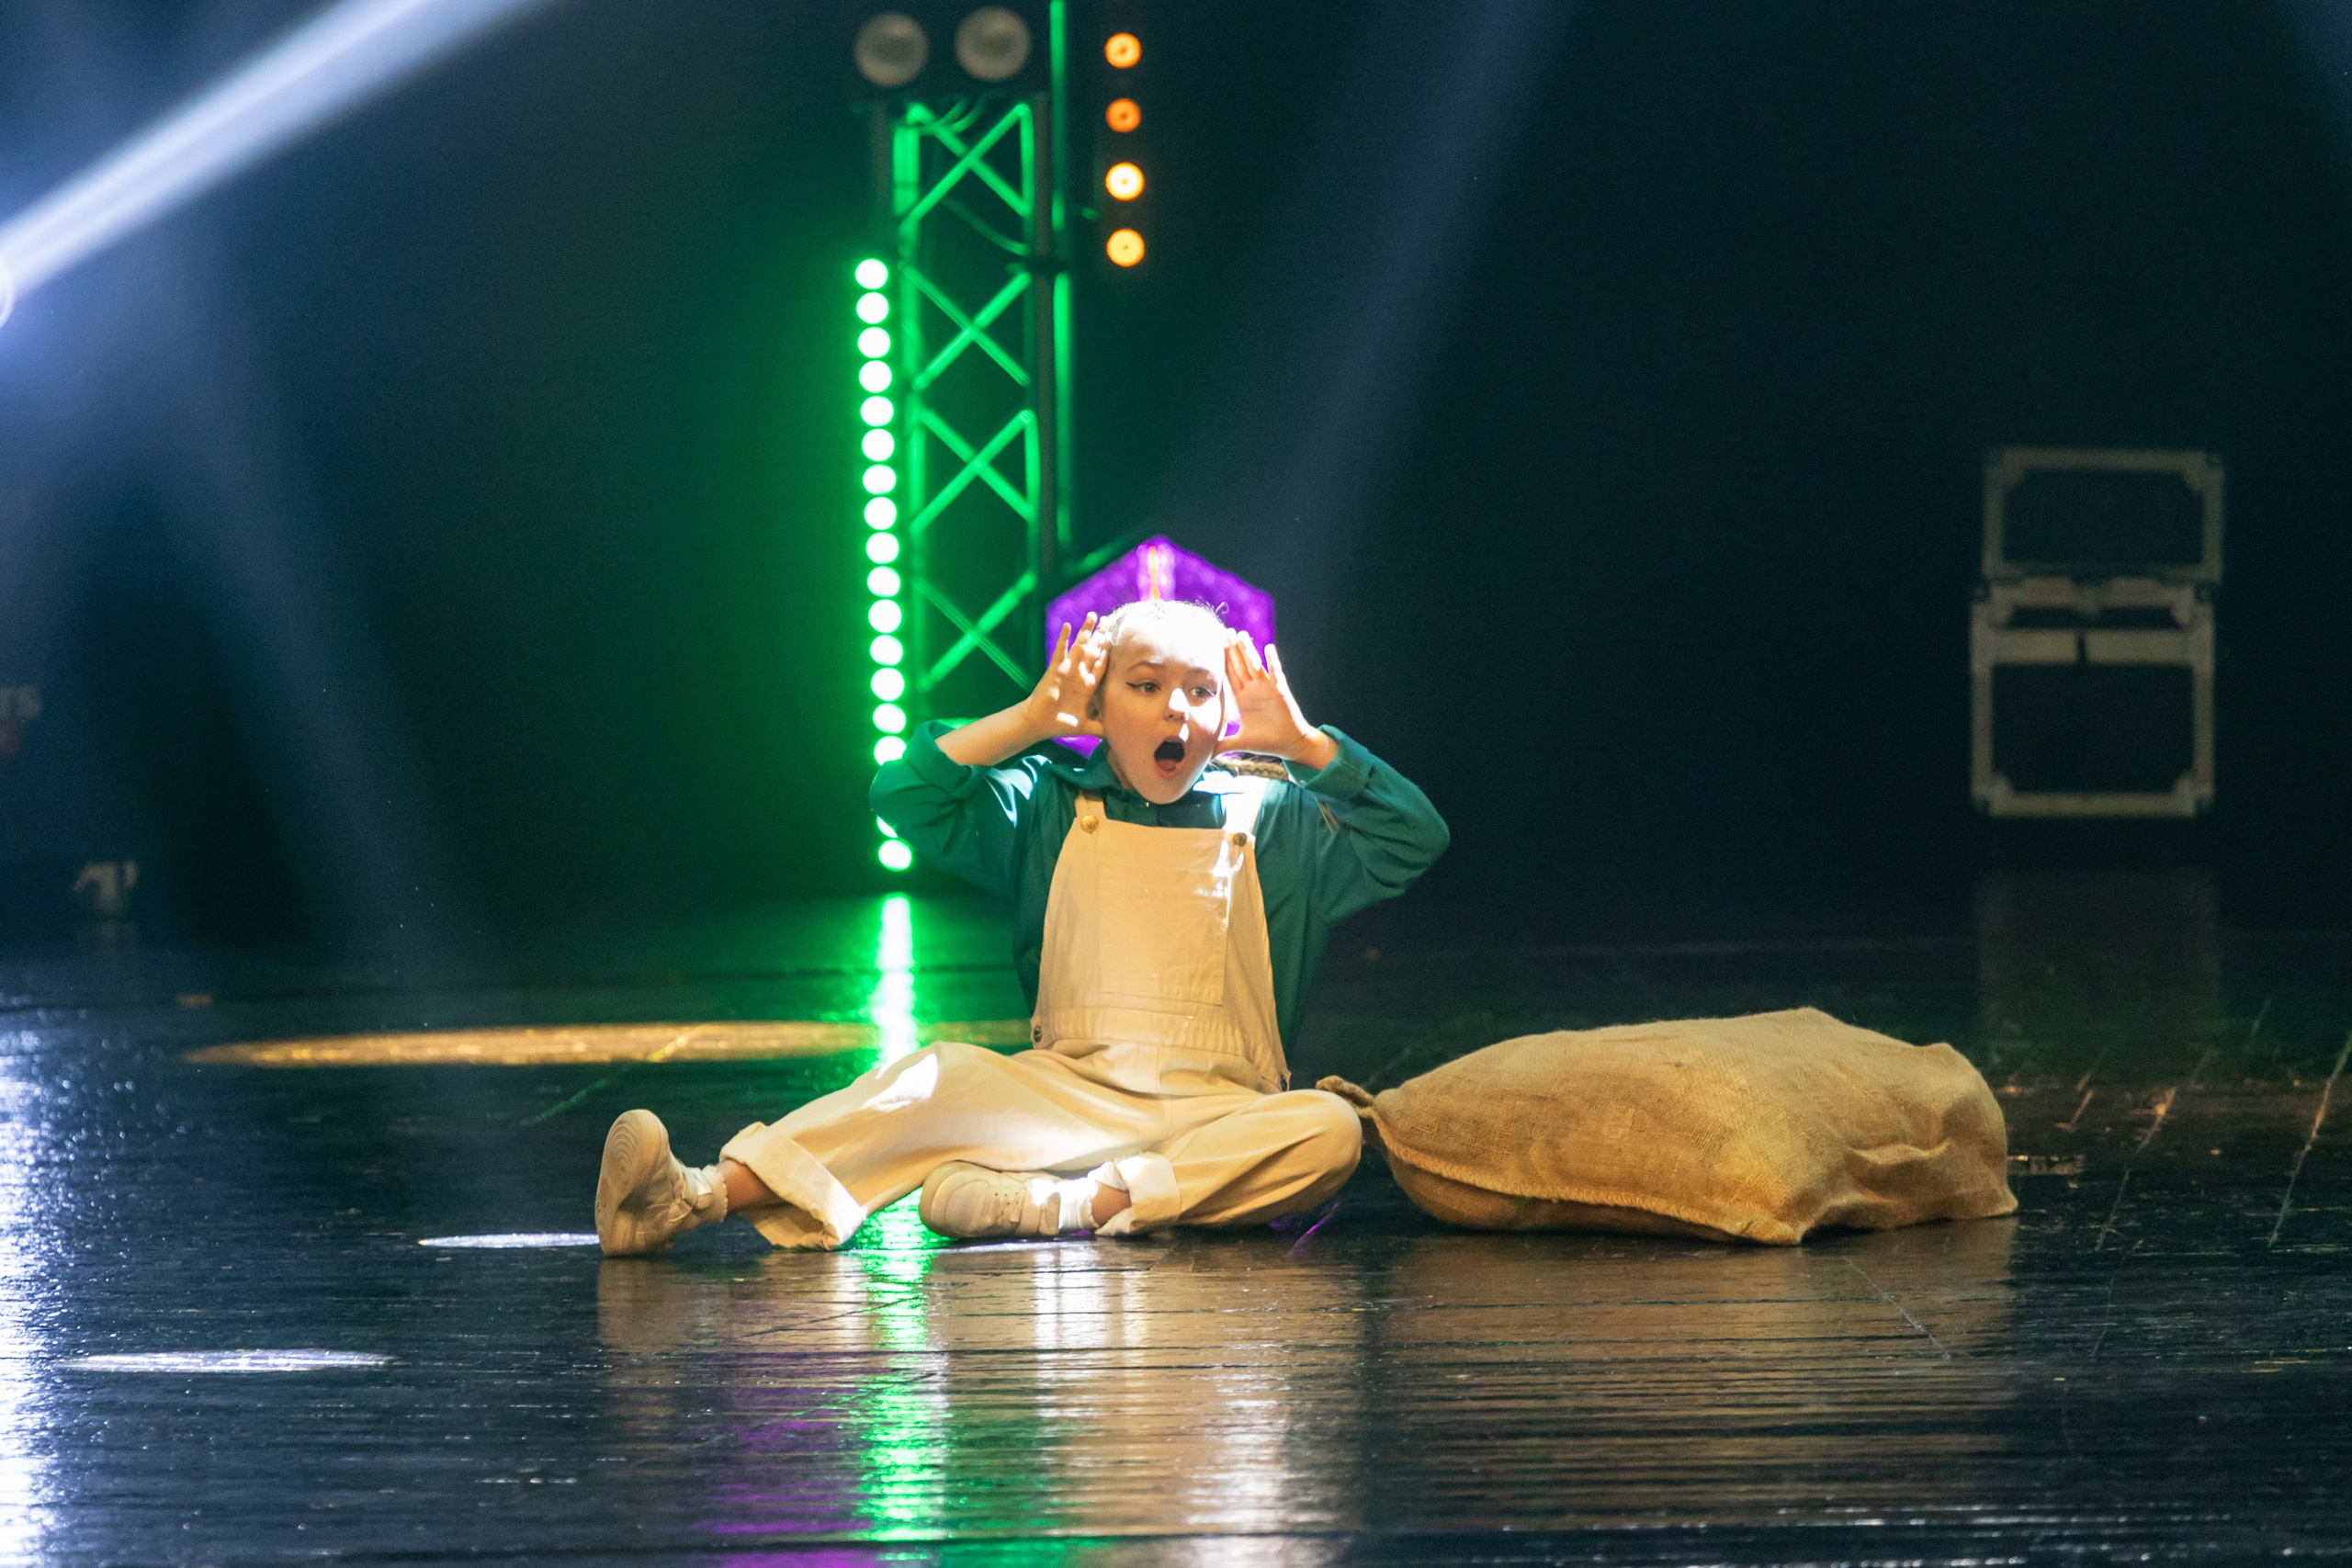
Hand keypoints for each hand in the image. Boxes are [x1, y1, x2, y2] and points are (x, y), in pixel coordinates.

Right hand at [1022, 614, 1108, 739]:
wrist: (1039, 723)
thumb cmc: (1061, 724)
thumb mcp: (1086, 726)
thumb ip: (1100, 727)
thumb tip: (1117, 735)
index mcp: (1088, 686)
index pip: (1102, 665)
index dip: (1109, 653)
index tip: (1115, 640)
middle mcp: (1079, 674)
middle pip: (1093, 651)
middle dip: (1101, 636)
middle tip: (1108, 621)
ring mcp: (1067, 670)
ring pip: (1079, 646)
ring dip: (1086, 631)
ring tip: (1093, 616)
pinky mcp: (1055, 669)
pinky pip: (1060, 651)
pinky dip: (1064, 638)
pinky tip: (1068, 625)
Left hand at [1219, 632, 1336, 767]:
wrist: (1289, 745)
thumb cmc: (1267, 742)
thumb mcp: (1240, 742)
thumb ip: (1222, 744)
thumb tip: (1204, 754)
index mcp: (1242, 699)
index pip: (1229, 676)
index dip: (1221, 661)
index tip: (1213, 646)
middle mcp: (1253, 690)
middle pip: (1240, 665)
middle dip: (1231, 649)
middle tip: (1223, 631)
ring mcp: (1267, 689)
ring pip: (1255, 666)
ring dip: (1248, 651)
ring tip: (1240, 634)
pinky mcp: (1280, 691)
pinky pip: (1276, 673)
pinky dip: (1272, 661)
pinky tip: (1269, 648)